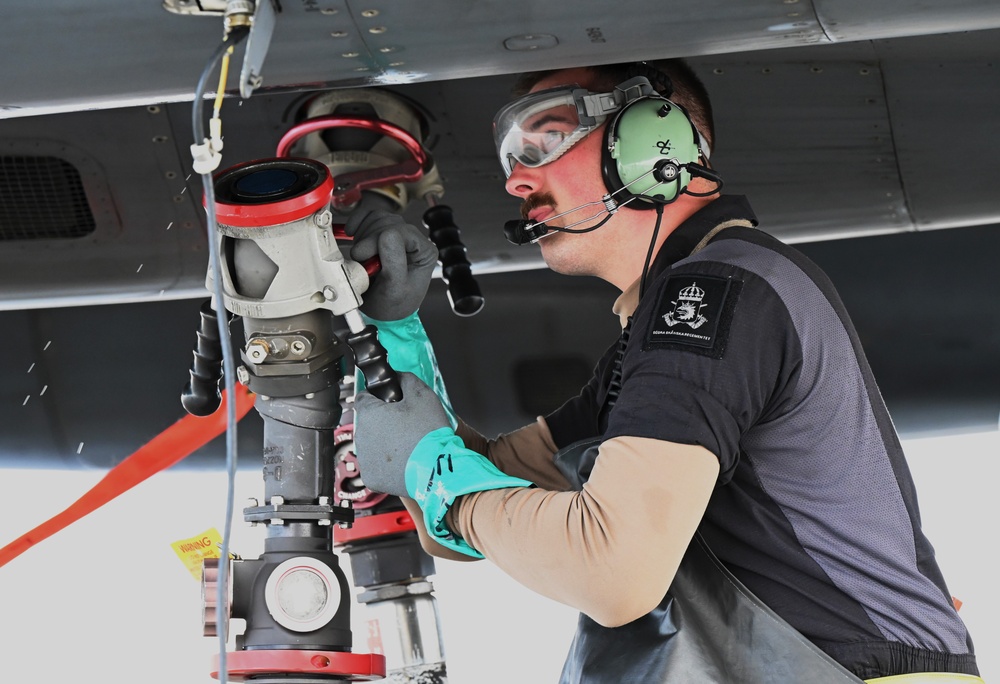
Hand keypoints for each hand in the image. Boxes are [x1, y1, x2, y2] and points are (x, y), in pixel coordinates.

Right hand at [345, 209, 437, 320]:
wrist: (383, 313)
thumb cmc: (393, 305)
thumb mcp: (396, 288)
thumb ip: (394, 262)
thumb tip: (387, 234)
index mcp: (424, 251)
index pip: (399, 230)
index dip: (377, 241)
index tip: (363, 258)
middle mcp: (413, 240)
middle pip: (386, 222)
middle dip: (368, 240)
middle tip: (361, 261)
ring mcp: (398, 235)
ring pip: (377, 217)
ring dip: (362, 235)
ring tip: (361, 257)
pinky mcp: (382, 233)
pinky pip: (368, 216)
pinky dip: (357, 223)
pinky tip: (352, 234)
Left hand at [353, 372, 449, 496]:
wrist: (439, 470)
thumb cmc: (430, 433)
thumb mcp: (423, 395)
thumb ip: (405, 378)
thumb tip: (396, 375)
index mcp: (368, 414)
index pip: (363, 397)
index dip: (379, 397)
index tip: (392, 402)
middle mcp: (360, 436)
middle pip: (368, 422)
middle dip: (383, 421)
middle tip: (407, 425)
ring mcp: (364, 460)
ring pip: (371, 444)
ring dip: (384, 442)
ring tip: (408, 444)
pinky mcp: (371, 478)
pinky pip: (376, 465)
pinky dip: (387, 463)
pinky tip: (404, 460)